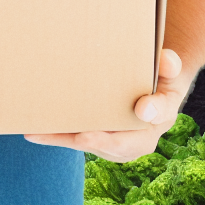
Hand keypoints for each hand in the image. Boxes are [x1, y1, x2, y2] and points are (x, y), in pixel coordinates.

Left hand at [24, 48, 186, 162]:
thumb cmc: (159, 73)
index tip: (142, 108)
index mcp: (163, 114)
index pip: (161, 112)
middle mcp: (142, 136)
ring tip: (44, 131)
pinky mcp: (100, 142)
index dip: (152, 111)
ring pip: (95, 144)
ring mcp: (119, 143)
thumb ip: (169, 63)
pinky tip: (35, 131)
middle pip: (123, 143)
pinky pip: (78, 140)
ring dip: (69, 139)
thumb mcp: (169, 65)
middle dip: (102, 140)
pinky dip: (58, 137)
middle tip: (83, 136)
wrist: (151, 89)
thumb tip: (167, 61)